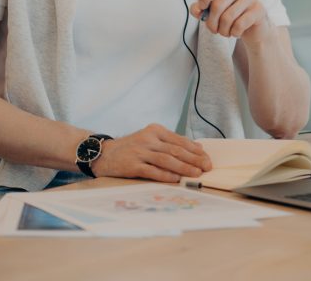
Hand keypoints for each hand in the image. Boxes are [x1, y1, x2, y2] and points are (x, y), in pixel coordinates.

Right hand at [91, 124, 211, 181]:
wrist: (104, 154)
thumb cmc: (132, 148)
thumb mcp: (151, 139)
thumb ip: (171, 143)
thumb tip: (197, 148)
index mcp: (155, 130)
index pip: (179, 140)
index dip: (195, 150)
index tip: (206, 158)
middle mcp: (148, 139)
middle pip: (175, 150)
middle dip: (194, 159)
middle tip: (206, 167)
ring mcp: (140, 151)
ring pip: (166, 160)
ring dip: (183, 168)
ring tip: (196, 174)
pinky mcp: (132, 165)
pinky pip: (152, 171)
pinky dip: (166, 175)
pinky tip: (176, 179)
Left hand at [190, 0, 272, 43]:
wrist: (252, 27)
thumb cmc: (230, 15)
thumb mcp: (212, 11)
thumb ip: (200, 9)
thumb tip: (196, 10)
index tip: (202, 7)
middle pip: (218, 4)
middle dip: (211, 22)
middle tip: (213, 30)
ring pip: (228, 17)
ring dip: (222, 30)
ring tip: (224, 32)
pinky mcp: (259, 10)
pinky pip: (239, 24)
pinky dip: (234, 32)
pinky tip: (235, 32)